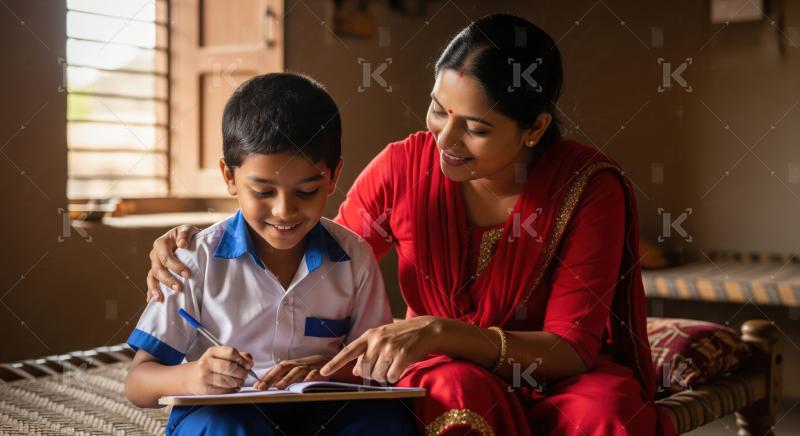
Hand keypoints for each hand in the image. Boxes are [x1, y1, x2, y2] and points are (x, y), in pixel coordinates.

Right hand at [146, 224, 200, 301]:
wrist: (186, 239)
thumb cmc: (187, 235)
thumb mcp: (188, 230)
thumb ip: (185, 234)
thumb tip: (182, 244)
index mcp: (161, 243)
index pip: (166, 256)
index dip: (175, 266)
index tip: (187, 274)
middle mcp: (155, 254)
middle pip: (158, 269)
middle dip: (168, 280)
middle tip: (179, 288)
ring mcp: (154, 264)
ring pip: (152, 277)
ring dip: (155, 288)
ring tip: (160, 298)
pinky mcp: (156, 272)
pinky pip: (152, 282)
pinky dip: (150, 291)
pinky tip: (152, 300)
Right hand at [183, 346, 253, 394]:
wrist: (189, 377)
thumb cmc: (210, 365)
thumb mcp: (220, 356)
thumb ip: (238, 355)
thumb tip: (250, 362)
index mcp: (212, 352)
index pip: (231, 352)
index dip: (243, 359)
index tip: (249, 365)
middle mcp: (206, 363)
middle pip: (231, 367)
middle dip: (242, 372)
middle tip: (245, 375)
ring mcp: (205, 377)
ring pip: (229, 380)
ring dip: (239, 382)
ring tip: (240, 381)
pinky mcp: (205, 390)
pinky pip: (224, 390)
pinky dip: (233, 389)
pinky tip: (234, 387)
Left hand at [253, 355, 330, 389]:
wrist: (337, 359)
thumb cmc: (317, 366)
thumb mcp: (302, 369)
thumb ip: (289, 375)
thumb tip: (274, 383)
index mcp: (295, 364)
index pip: (278, 368)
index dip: (267, 375)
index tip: (256, 385)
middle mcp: (301, 363)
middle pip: (283, 367)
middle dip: (271, 377)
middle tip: (260, 387)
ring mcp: (311, 365)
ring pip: (298, 370)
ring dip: (288, 377)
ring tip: (279, 386)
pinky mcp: (323, 369)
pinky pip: (316, 372)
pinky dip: (311, 376)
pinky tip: (306, 381)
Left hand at [320, 316, 442, 383]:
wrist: (426, 329)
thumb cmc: (402, 335)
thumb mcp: (382, 339)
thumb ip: (367, 352)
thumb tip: (354, 370)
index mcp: (370, 335)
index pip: (348, 351)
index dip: (335, 363)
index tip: (323, 372)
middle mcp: (377, 341)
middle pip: (365, 370)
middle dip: (372, 374)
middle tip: (383, 367)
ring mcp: (390, 348)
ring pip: (378, 376)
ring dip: (385, 376)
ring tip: (393, 365)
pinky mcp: (402, 355)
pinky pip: (391, 377)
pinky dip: (394, 377)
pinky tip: (400, 368)